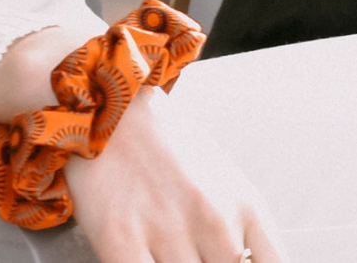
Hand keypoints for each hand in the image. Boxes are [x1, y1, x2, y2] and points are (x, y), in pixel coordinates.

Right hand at [66, 86, 284, 262]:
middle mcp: (214, 218)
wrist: (112, 109)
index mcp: (245, 204)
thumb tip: (242, 261)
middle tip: (193, 252)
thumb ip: (241, 229)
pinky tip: (144, 258)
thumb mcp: (223, 179)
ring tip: (165, 248)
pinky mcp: (121, 240)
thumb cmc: (167, 146)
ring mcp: (169, 230)